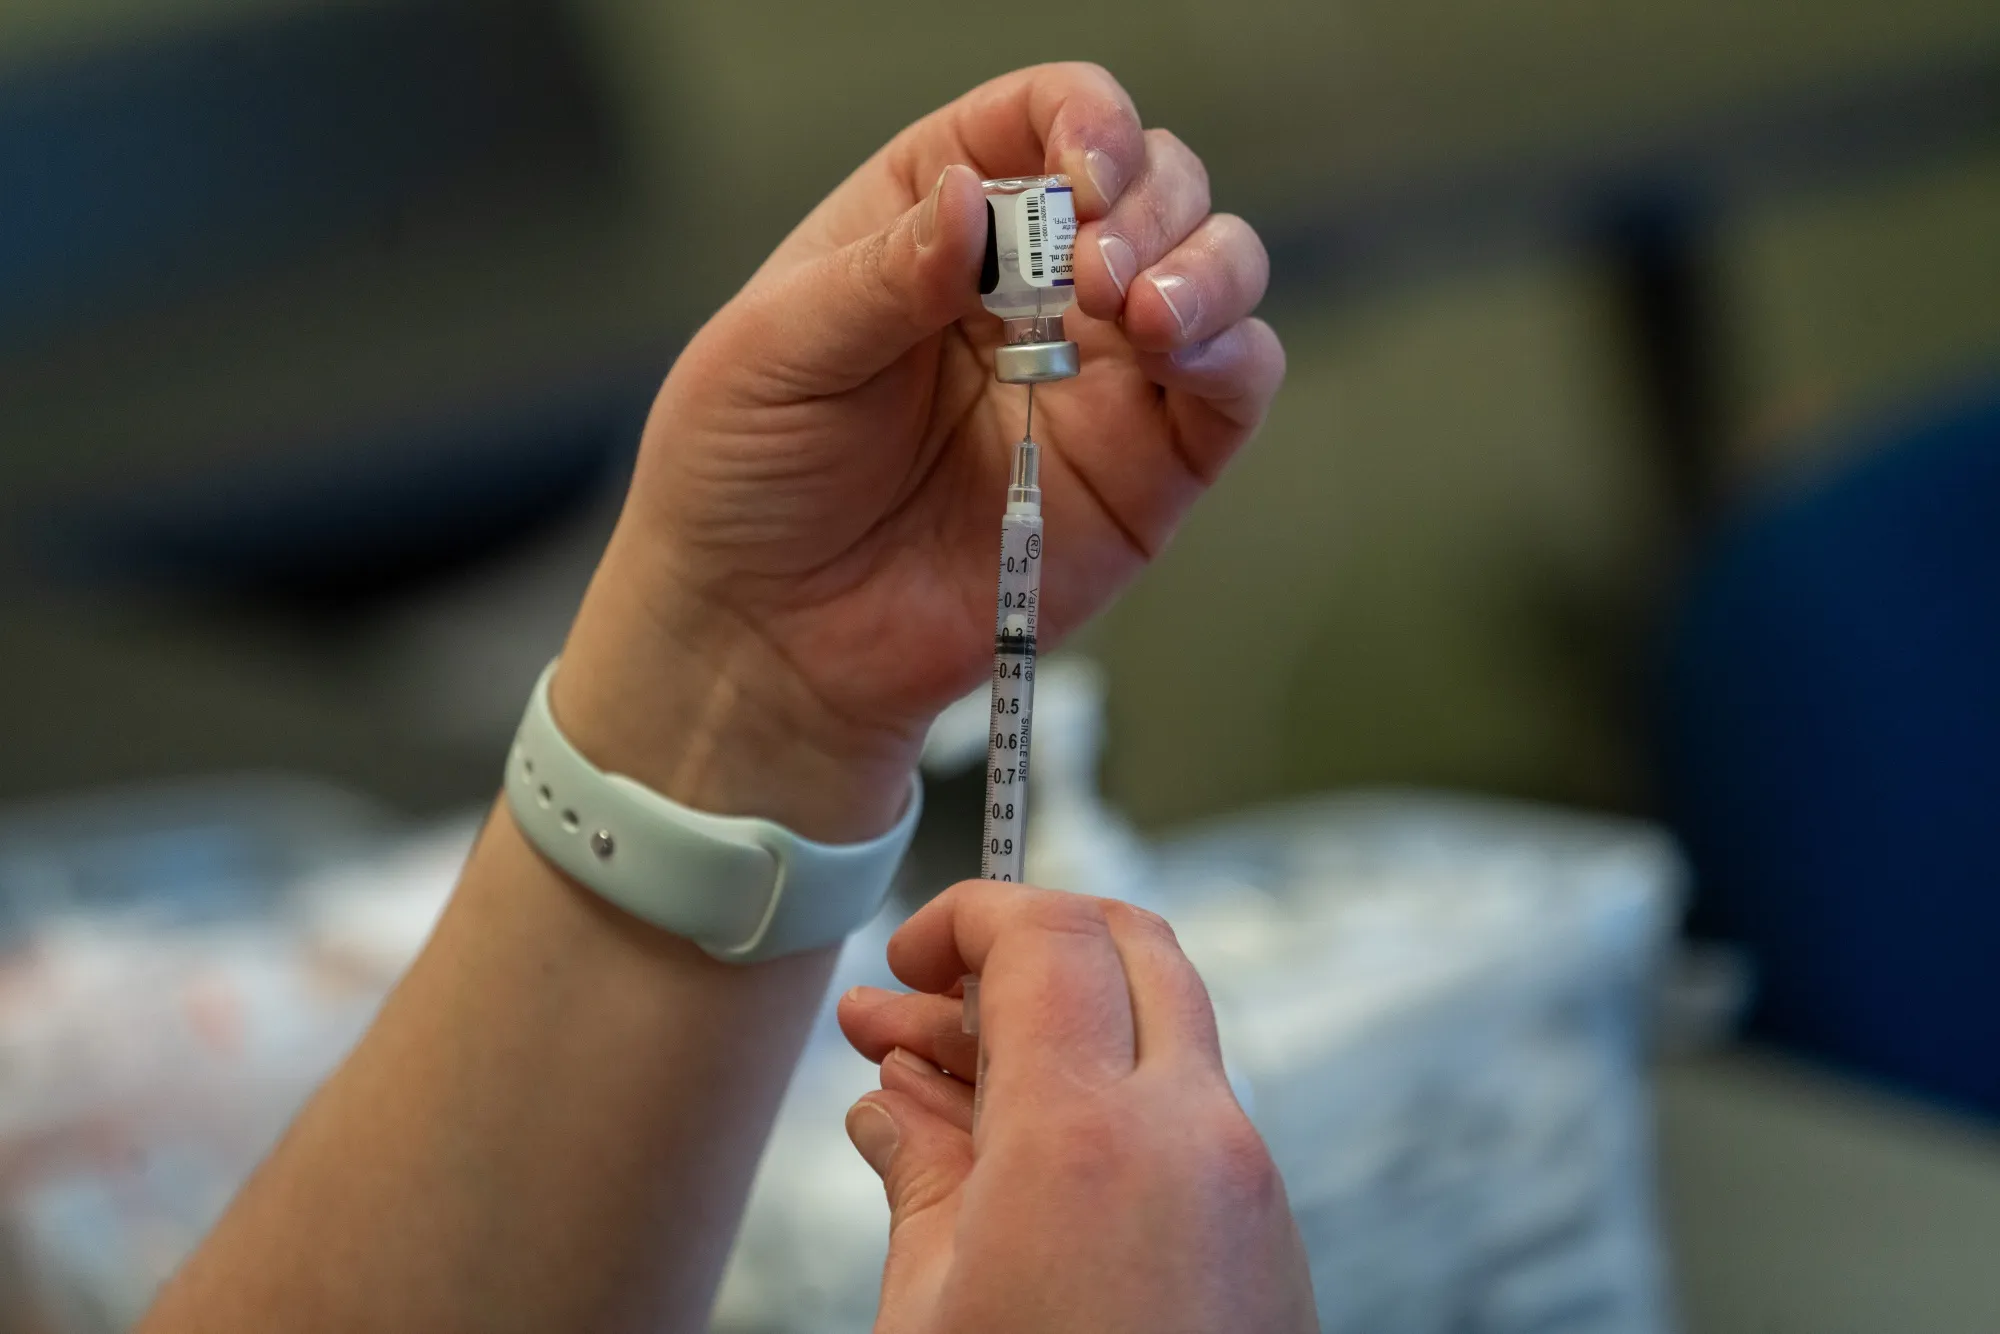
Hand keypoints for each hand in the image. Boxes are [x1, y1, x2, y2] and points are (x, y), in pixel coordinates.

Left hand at [555, 63, 1281, 840]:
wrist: (767, 643)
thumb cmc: (745, 485)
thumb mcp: (775, 352)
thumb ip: (883, 272)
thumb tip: (975, 201)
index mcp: (934, 224)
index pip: (1039, 121)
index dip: (1081, 119)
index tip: (1077, 169)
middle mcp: (1033, 287)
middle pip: (1151, 180)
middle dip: (1147, 198)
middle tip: (1092, 270)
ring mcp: (1098, 377)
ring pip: (1217, 266)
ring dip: (1207, 264)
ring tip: (1141, 312)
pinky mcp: (1144, 472)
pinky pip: (1232, 387)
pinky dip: (1235, 352)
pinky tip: (1180, 353)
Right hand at [837, 882, 1316, 1332]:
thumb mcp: (930, 1317)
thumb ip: (917, 1175)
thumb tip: (893, 1103)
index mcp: (1090, 1139)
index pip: (1043, 936)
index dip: (964, 917)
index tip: (905, 957)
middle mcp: (1192, 1137)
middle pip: (1128, 944)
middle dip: (1025, 940)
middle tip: (930, 991)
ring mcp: (1245, 1184)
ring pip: (1161, 1025)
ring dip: (1059, 1022)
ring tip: (936, 1082)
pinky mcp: (1265, 1234)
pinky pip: (1185, 1110)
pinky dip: (1106, 1093)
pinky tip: (1012, 1152)